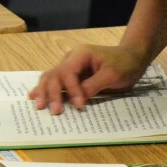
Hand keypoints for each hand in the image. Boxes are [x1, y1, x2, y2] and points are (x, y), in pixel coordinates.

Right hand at [28, 44, 147, 114]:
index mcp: (81, 54)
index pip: (68, 73)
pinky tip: (34, 97)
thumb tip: (76, 101)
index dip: (71, 90)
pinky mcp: (72, 75)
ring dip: (44, 92)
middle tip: (55, 111)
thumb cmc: (124, 64)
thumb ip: (93, 86)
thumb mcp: (112, 75)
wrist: (132, 58)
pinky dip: (45, 89)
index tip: (79, 105)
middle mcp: (71, 58)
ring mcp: (70, 66)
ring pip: (50, 77)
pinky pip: (56, 81)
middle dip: (52, 93)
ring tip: (39, 106)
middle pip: (54, 75)